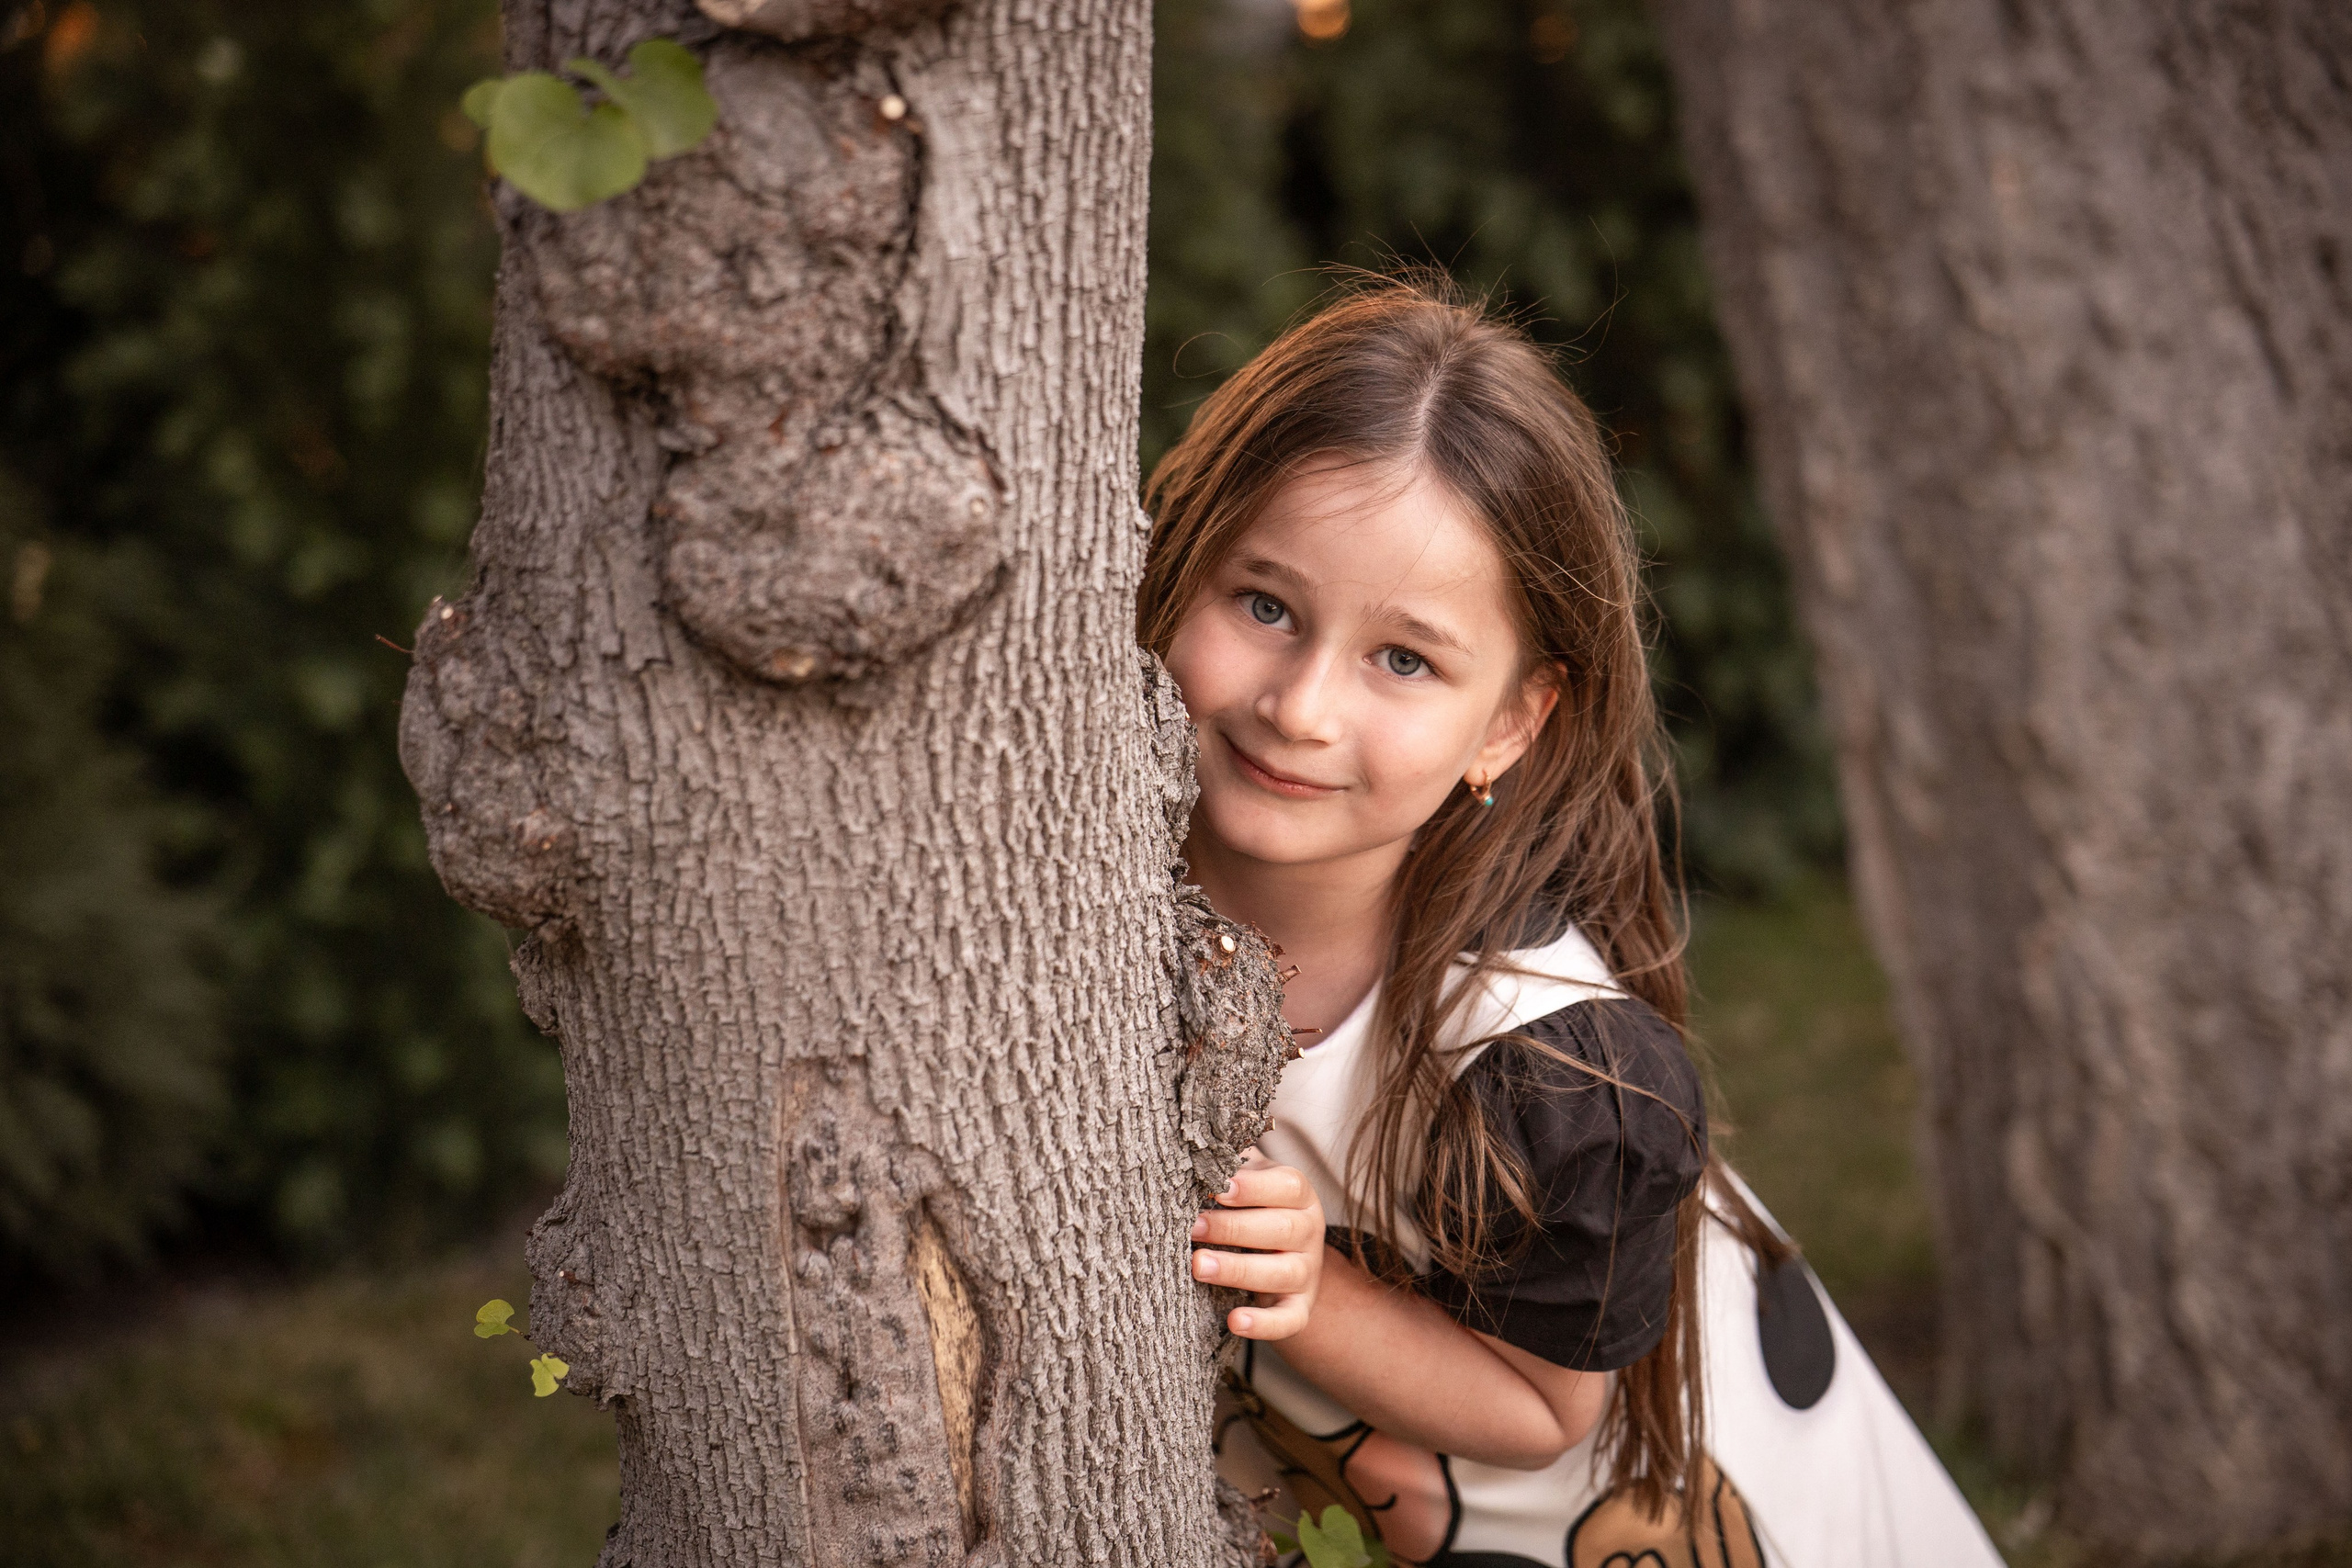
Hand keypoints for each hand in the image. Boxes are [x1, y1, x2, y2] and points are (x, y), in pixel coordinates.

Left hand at [1190, 1148, 1323, 1338]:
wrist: (1284, 1256)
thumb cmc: (1253, 1207)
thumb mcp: (1250, 1178)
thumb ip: (1232, 1159)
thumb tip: (1202, 1133)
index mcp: (1298, 1194)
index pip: (1288, 1186)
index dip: (1255, 1187)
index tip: (1218, 1187)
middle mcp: (1309, 1231)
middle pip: (1283, 1229)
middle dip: (1234, 1228)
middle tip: (1193, 1226)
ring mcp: (1307, 1272)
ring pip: (1281, 1273)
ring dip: (1238, 1270)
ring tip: (1197, 1266)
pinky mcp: (1299, 1308)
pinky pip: (1288, 1320)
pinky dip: (1264, 1324)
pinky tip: (1235, 1321)